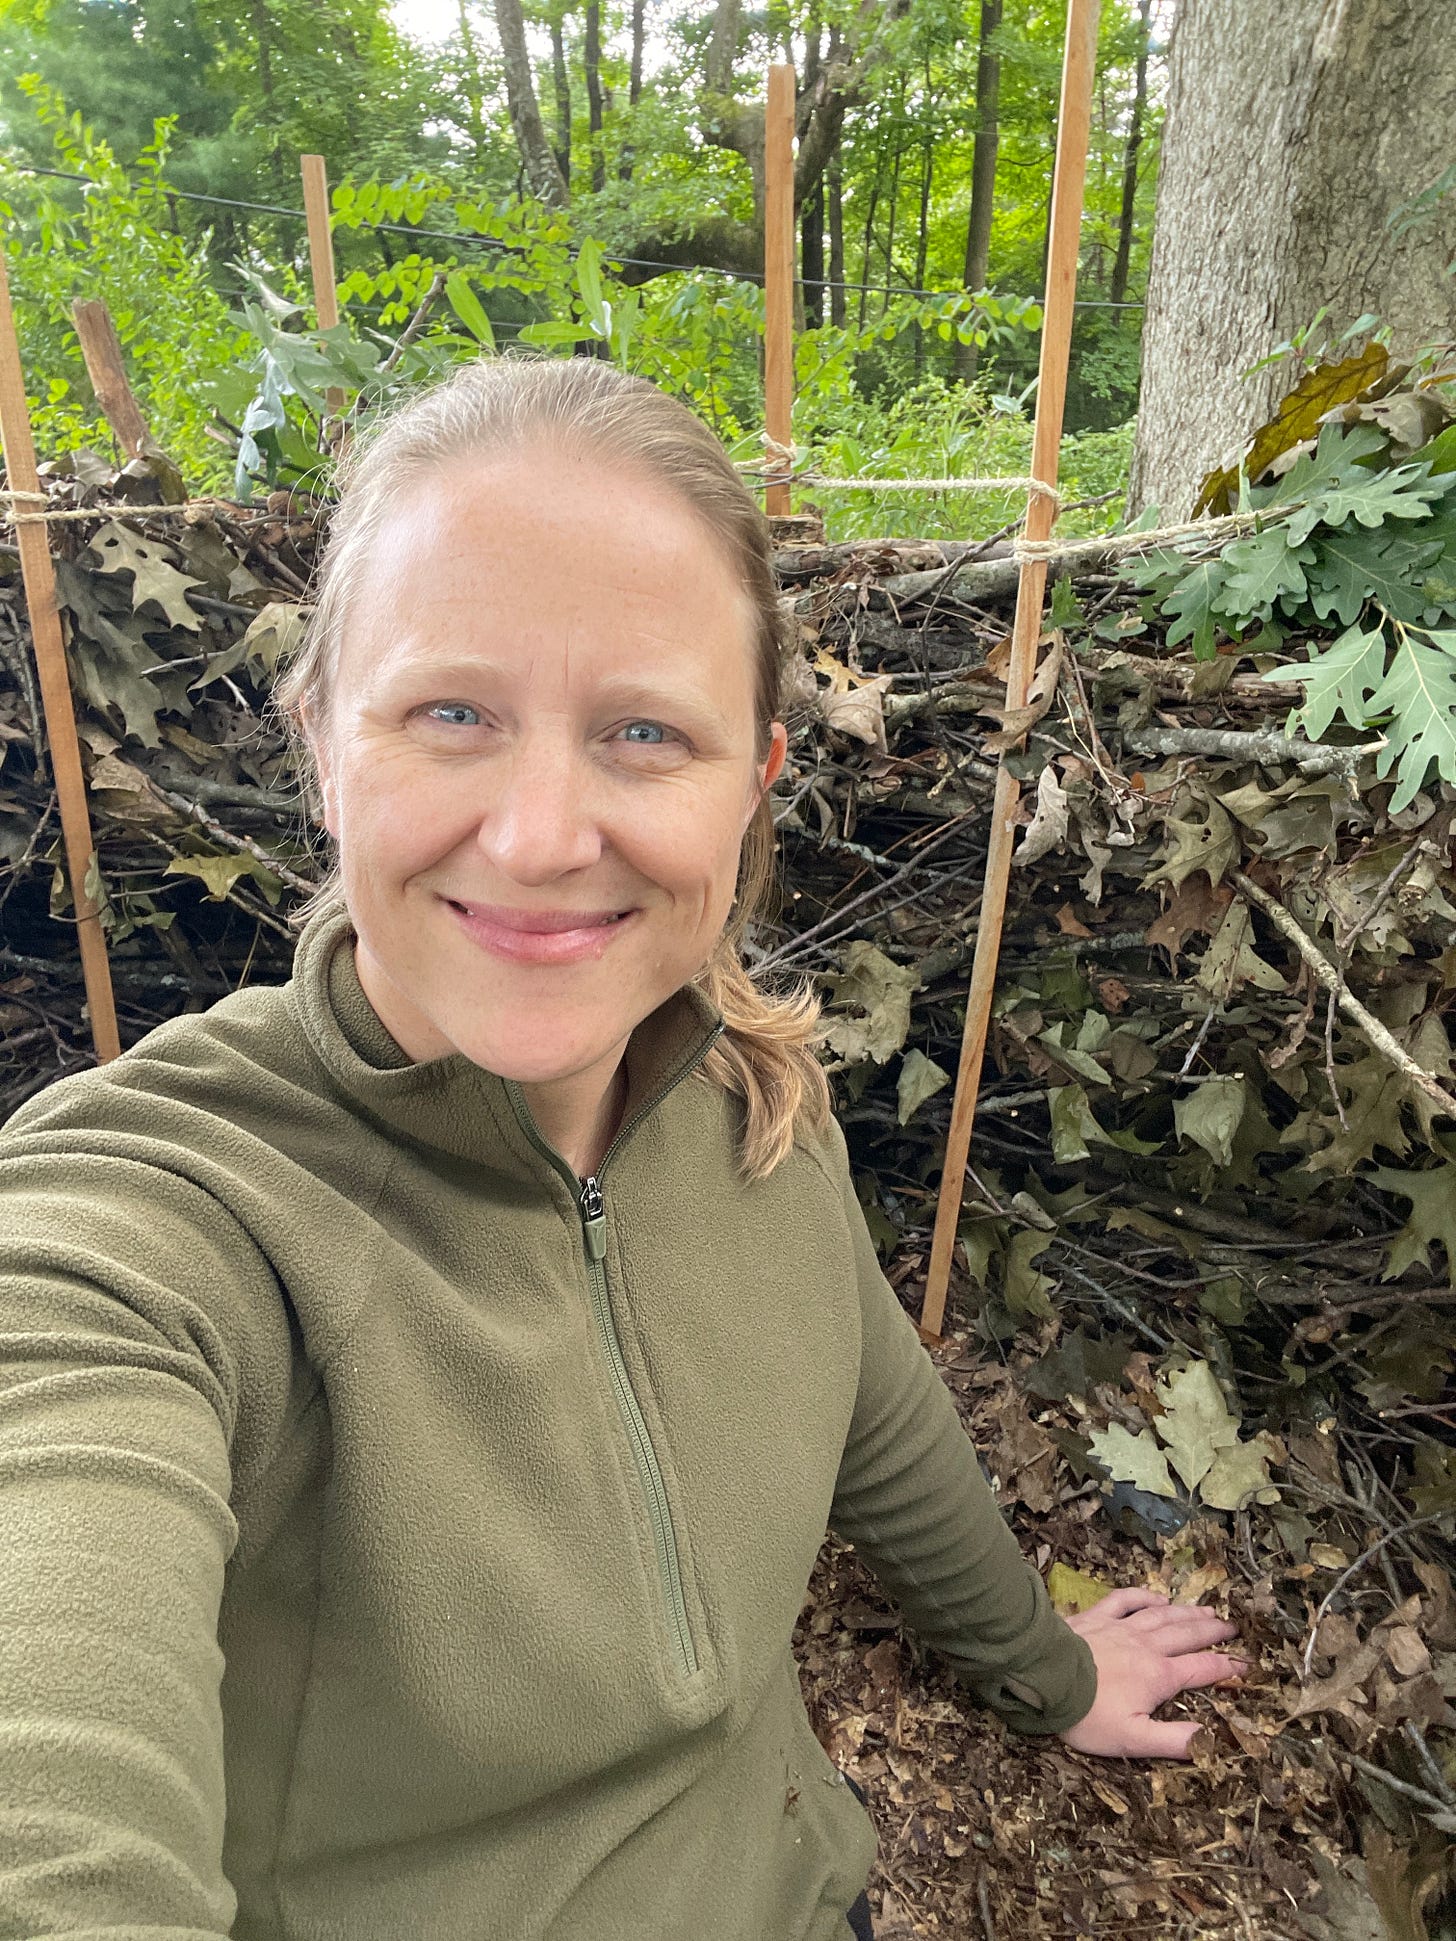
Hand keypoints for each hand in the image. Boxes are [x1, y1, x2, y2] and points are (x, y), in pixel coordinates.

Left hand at [1054, 1585, 1251, 1758]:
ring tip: (1206, 1609)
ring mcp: (1121, 1627)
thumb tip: (1213, 1741)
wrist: (1045, 1679)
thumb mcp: (1135, 1740)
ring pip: (1162, 1616)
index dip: (1228, 1667)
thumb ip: (1175, 1740)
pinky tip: (1156, 1596)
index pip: (1203, 1669)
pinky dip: (1144, 1596)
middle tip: (1233, 1626)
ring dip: (1187, 1612)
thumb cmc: (1090, 1716)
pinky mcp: (1096, 1616)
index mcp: (1160, 1676)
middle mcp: (1147, 1646)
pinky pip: (1125, 1600)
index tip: (1247, 1664)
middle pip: (1188, 1635)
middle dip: (1213, 1631)